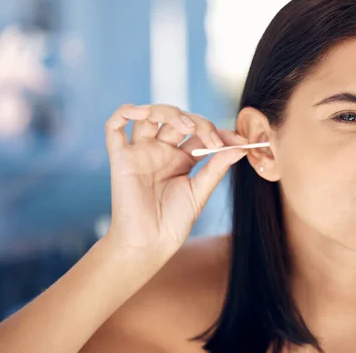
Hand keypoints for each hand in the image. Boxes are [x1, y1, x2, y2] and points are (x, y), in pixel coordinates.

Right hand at [102, 103, 247, 256]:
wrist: (149, 244)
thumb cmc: (173, 222)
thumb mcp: (200, 191)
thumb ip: (217, 167)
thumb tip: (241, 147)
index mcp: (181, 158)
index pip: (200, 133)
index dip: (219, 132)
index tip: (240, 140)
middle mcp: (161, 151)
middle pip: (178, 119)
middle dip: (199, 123)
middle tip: (214, 141)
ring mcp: (141, 152)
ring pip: (149, 115)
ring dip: (168, 111)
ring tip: (187, 126)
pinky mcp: (121, 158)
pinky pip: (114, 127)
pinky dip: (125, 112)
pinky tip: (141, 111)